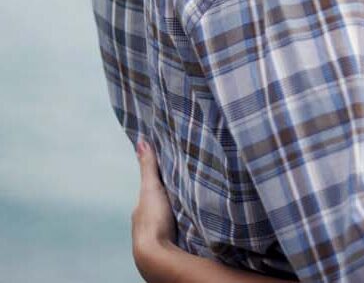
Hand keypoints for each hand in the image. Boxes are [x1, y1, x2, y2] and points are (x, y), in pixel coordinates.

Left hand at [132, 140, 177, 280]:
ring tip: (191, 206)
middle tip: (184, 189)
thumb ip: (148, 167)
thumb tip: (140, 141)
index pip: (150, 193)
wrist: (156, 255)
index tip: (171, 176)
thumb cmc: (152, 219)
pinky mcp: (167, 246)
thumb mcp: (151, 188)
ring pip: (167, 219)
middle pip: (158, 206)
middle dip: (168, 200)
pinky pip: (175, 230)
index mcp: (140, 209)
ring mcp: (156, 236)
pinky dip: (181, 225)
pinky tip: (191, 225)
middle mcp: (145, 223)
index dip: (159, 185)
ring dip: (175, 214)